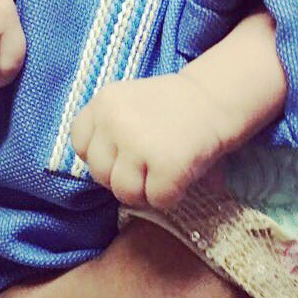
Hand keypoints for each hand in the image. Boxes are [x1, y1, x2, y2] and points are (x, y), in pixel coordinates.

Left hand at [70, 72, 230, 208]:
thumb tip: (99, 173)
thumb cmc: (173, 107)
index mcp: (103, 102)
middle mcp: (116, 121)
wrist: (217, 98)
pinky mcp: (167, 164)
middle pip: (100, 174)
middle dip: (124, 176)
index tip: (126, 151)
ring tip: (164, 171)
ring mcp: (140, 143)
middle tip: (150, 164)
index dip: (104, 155)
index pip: (80, 145)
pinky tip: (181, 175)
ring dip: (146, 191)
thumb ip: (107, 130)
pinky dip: (171, 195)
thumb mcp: (128, 104)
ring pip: (124, 192)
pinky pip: (156, 200)